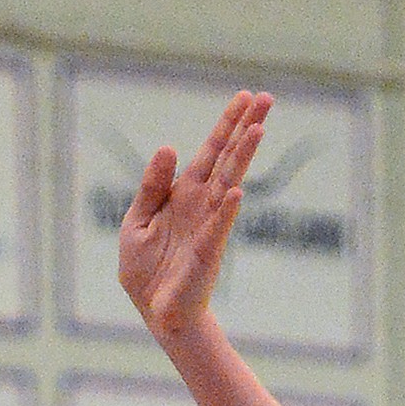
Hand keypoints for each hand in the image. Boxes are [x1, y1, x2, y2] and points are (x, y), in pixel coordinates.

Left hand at [118, 90, 271, 340]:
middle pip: (228, 158)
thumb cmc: (145, 267)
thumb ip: (151, 186)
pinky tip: (235, 191)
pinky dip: (225, 211)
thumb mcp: (138, 220)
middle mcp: (201, 203)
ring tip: (259, 128)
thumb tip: (169, 147)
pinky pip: (217, 227)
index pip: (210, 152)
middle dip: (245, 127)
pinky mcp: (206, 251)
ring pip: (229, 183)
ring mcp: (208, 225)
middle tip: (267, 97)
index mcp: (183, 193)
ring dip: (243, 156)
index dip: (226, 124)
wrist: (153, 309)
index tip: (245, 96)